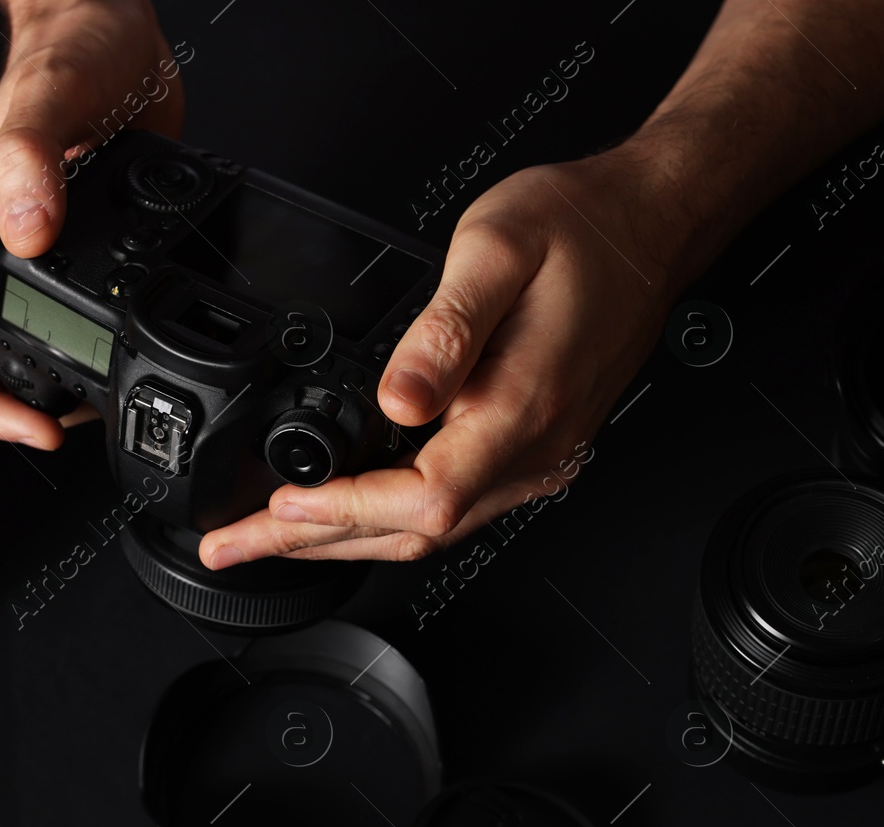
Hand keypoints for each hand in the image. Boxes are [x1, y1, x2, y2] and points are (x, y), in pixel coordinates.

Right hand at [0, 0, 184, 448]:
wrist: (108, 22)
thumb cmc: (69, 49)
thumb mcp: (49, 101)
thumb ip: (29, 161)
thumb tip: (28, 230)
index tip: (30, 425)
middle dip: (18, 412)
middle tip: (70, 428)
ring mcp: (39, 255)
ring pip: (26, 348)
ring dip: (58, 386)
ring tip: (102, 403)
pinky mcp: (84, 246)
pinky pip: (72, 316)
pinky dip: (96, 343)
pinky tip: (131, 342)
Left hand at [198, 151, 683, 568]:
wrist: (649, 224)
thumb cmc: (581, 228)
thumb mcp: (497, 249)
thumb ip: (444, 329)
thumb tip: (398, 399)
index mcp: (521, 407)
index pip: (423, 499)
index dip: (345, 511)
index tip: (282, 507)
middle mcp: (532, 448)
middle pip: (413, 533)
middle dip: (313, 544)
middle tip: (233, 546)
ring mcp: (535, 456)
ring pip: (429, 532)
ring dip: (341, 541)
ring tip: (266, 540)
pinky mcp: (530, 448)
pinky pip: (450, 508)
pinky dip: (382, 521)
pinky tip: (342, 513)